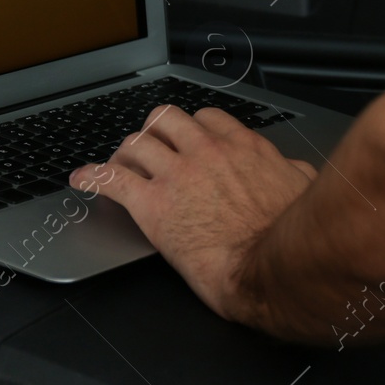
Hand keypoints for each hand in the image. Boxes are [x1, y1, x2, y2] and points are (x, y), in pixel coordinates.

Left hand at [71, 104, 317, 324]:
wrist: (266, 266)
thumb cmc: (286, 234)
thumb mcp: (302, 188)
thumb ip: (292, 171)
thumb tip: (293, 169)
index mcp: (242, 146)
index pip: (205, 118)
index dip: (189, 128)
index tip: (184, 139)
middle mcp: (206, 152)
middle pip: (164, 119)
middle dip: (153, 132)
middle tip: (148, 149)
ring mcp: (176, 175)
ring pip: (136, 143)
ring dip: (124, 153)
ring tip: (117, 164)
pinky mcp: (151, 205)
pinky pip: (111, 179)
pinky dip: (91, 176)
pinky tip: (81, 180)